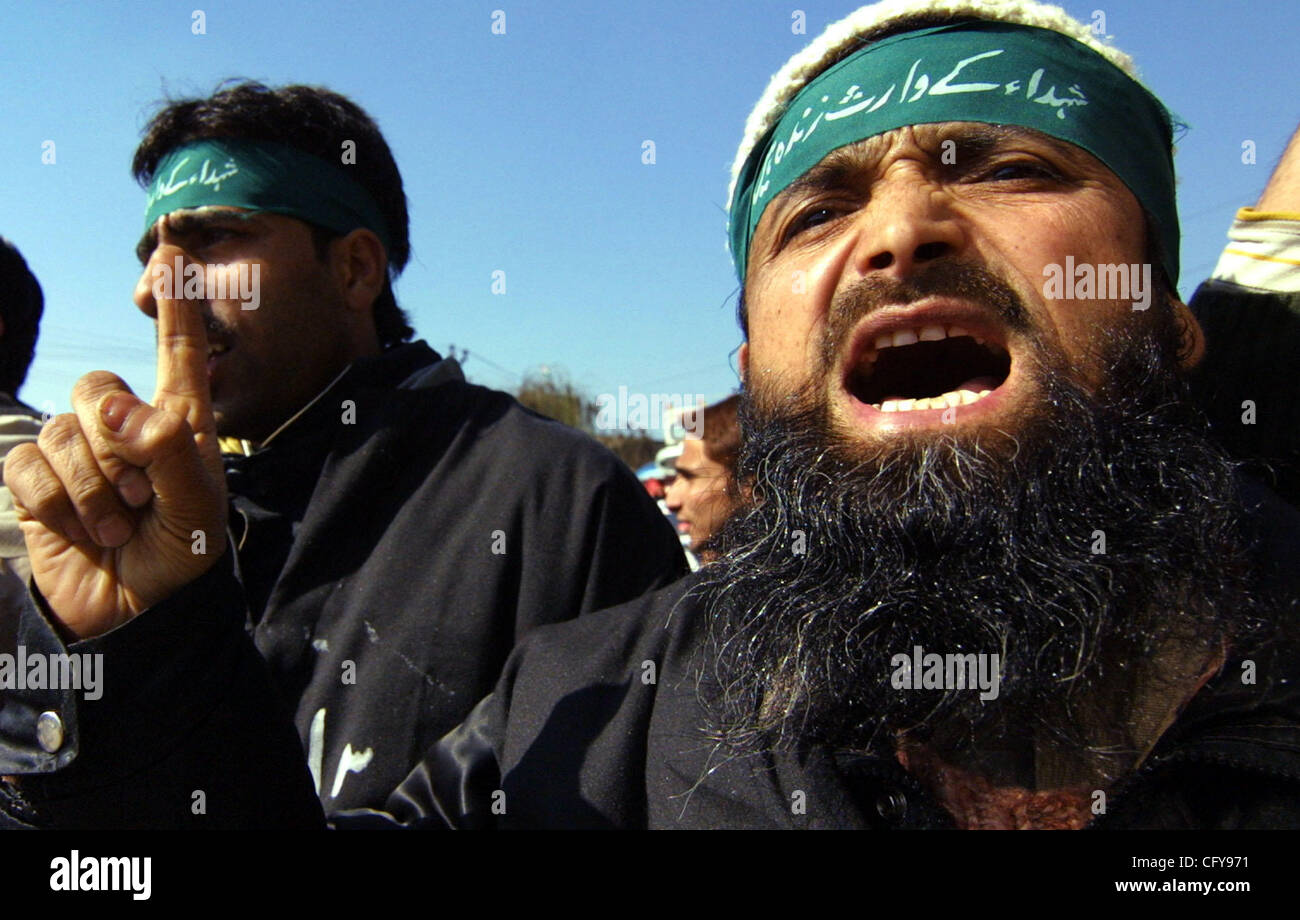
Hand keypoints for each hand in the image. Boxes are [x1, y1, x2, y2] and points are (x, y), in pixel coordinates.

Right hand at [3, 295, 227, 638]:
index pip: (179, 353)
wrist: (136, 614)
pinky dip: (56, 503)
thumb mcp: (196, 509)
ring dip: (92, 488)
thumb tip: (117, 404)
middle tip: (143, 499)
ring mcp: (79, 452)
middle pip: (98, 387)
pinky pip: (26, 464)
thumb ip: (167, 451)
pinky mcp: (37, 481)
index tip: (173, 247)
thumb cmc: (180, 558)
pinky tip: (81, 531)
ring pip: (63, 432)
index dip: (176, 302)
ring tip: (119, 526)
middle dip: (118, 448)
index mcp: (181, 425)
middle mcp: (127, 427)